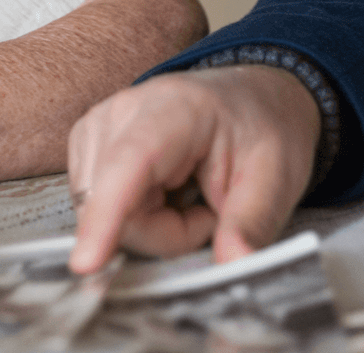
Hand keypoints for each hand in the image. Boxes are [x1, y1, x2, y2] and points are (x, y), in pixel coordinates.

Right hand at [67, 66, 318, 273]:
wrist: (249, 100)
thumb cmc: (260, 131)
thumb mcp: (276, 178)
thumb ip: (253, 222)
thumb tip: (235, 263)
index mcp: (177, 108)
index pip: (130, 162)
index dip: (106, 214)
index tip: (87, 263)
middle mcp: (125, 109)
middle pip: (112, 205)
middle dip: (160, 232)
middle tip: (208, 214)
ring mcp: (100, 123)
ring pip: (99, 212)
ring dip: (146, 226)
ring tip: (187, 199)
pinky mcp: (88, 142)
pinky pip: (95, 207)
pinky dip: (131, 217)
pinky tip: (162, 195)